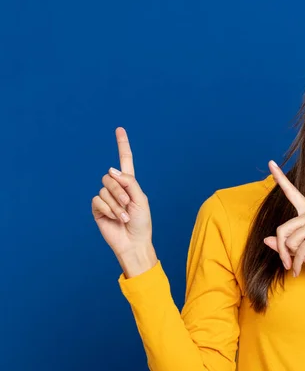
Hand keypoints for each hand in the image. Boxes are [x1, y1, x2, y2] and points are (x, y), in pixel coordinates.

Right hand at [91, 127, 153, 264]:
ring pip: (104, 190)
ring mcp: (105, 198)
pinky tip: (116, 219)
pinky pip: (98, 201)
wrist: (133, 242)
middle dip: (120, 191)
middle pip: (110, 177)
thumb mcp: (140, 199)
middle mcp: (116, 188)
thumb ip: (128, 182)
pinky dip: (109, 210)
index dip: (122, 145)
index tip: (120, 129)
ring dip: (117, 204)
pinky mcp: (97, 208)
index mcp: (130, 183)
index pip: (125, 160)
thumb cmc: (141, 222)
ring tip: (124, 216)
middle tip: (128, 205)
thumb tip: (110, 170)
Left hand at [263, 160, 304, 276]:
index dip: (280, 178)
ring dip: (292, 257)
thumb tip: (266, 240)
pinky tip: (299, 270)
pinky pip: (298, 249)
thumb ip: (284, 244)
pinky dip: (297, 263)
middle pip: (282, 230)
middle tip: (287, 263)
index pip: (291, 192)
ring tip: (299, 264)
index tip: (271, 162)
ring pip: (289, 241)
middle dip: (281, 250)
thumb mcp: (301, 248)